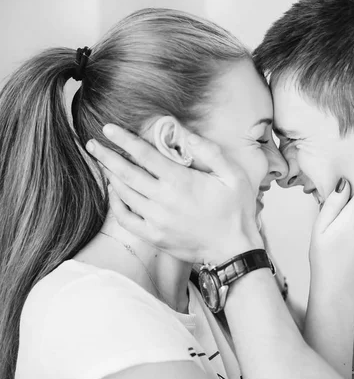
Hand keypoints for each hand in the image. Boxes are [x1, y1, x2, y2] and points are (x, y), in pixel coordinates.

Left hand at [85, 124, 261, 263]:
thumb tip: (186, 134)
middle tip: (92, 144)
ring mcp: (156, 220)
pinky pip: (126, 219)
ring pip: (124, 194)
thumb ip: (209, 151)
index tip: (109, 129)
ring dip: (110, 176)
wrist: (234, 249)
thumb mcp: (233, 175)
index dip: (124, 140)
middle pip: (126, 173)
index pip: (145, 155)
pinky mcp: (154, 236)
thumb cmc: (236, 211)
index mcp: (181, 181)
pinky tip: (114, 193)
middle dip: (107, 156)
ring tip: (102, 164)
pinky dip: (116, 204)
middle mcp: (164, 199)